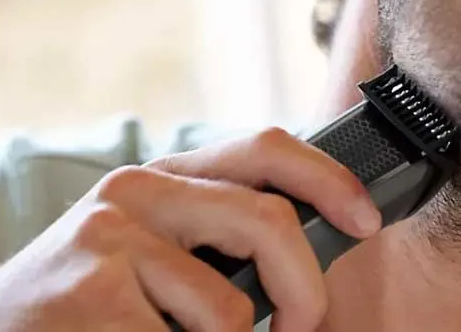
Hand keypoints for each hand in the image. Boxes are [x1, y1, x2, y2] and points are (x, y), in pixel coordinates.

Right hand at [0, 128, 381, 331]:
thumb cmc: (94, 302)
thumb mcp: (161, 251)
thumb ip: (225, 238)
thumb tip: (320, 244)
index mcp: (167, 177)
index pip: (267, 147)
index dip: (330, 180)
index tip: (366, 220)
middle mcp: (138, 191)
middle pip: (268, 221)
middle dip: (307, 290)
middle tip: (303, 327)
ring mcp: (110, 238)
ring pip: (232, 306)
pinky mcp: (94, 295)